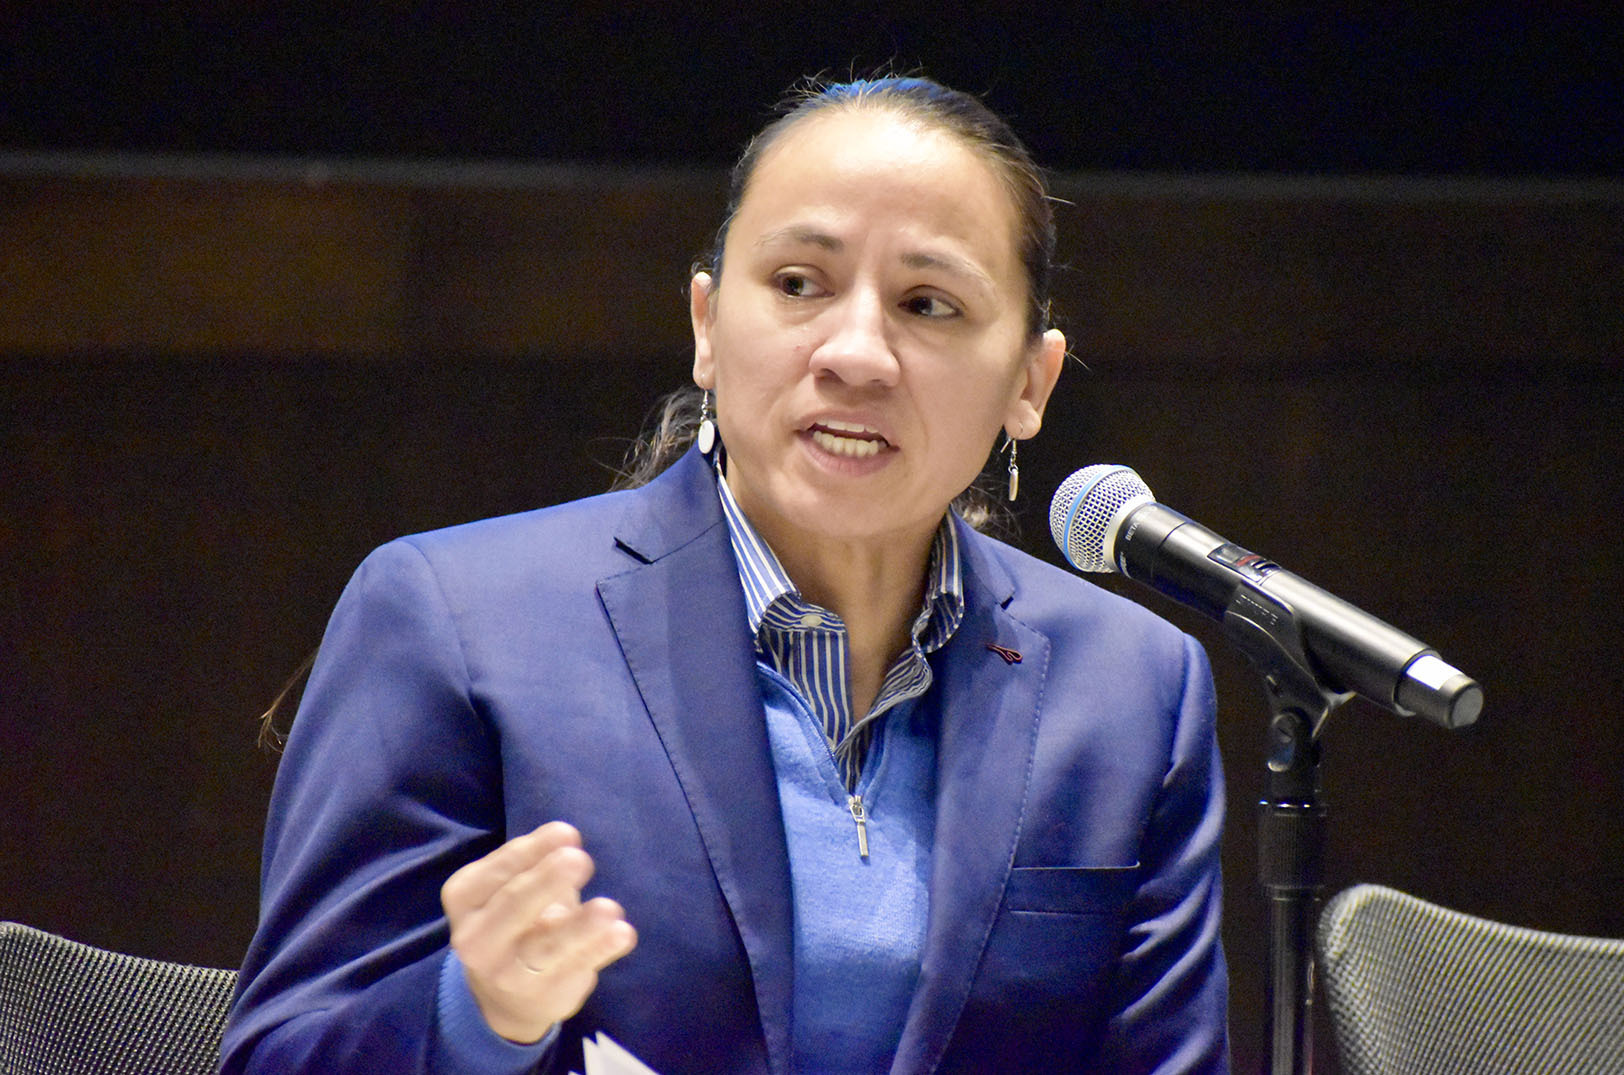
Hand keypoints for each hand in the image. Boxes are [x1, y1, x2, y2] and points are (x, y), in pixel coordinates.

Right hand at [441, 821, 636, 1043]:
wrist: (505, 997)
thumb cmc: (514, 920)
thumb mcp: (511, 886)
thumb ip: (534, 861)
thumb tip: (566, 837)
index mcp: (464, 897)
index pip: (498, 869)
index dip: (534, 850)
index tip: (568, 833)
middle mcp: (476, 938)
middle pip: (514, 905)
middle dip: (547, 881)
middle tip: (580, 860)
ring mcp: (508, 973)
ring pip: (547, 946)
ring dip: (581, 926)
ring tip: (609, 909)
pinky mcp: (544, 996)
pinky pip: (576, 968)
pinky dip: (601, 949)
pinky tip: (622, 934)